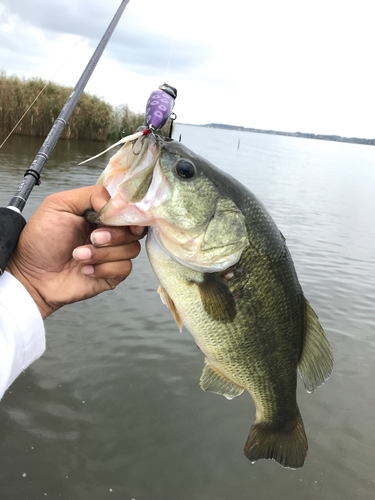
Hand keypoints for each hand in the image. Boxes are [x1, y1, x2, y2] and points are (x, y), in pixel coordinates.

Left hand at [6, 185, 144, 318]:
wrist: (31, 274)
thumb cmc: (41, 239)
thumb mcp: (59, 204)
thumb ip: (91, 195)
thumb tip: (115, 203)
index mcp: (100, 215)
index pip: (128, 210)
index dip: (130, 214)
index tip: (121, 219)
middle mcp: (109, 233)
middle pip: (135, 230)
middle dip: (114, 235)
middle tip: (92, 238)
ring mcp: (112, 254)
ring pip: (131, 249)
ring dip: (104, 254)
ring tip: (78, 256)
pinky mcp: (111, 275)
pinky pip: (124, 268)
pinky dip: (104, 269)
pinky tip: (85, 269)